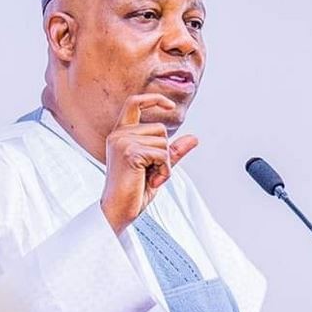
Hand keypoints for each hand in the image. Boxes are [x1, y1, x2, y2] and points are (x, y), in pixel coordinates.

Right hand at [100, 94, 198, 233]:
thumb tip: (194, 138)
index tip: (169, 105)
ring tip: (149, 177)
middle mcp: (119, 135)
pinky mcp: (130, 152)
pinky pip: (163, 154)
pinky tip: (151, 181)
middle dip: (165, 152)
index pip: (134, 103)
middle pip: (161, 129)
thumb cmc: (134, 191)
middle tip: (150, 173)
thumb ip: (172, 152)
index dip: (153, 99)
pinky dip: (164, 171)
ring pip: (164, 142)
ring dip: (164, 163)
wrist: (118, 211)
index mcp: (120, 134)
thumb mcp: (157, 168)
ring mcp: (122, 142)